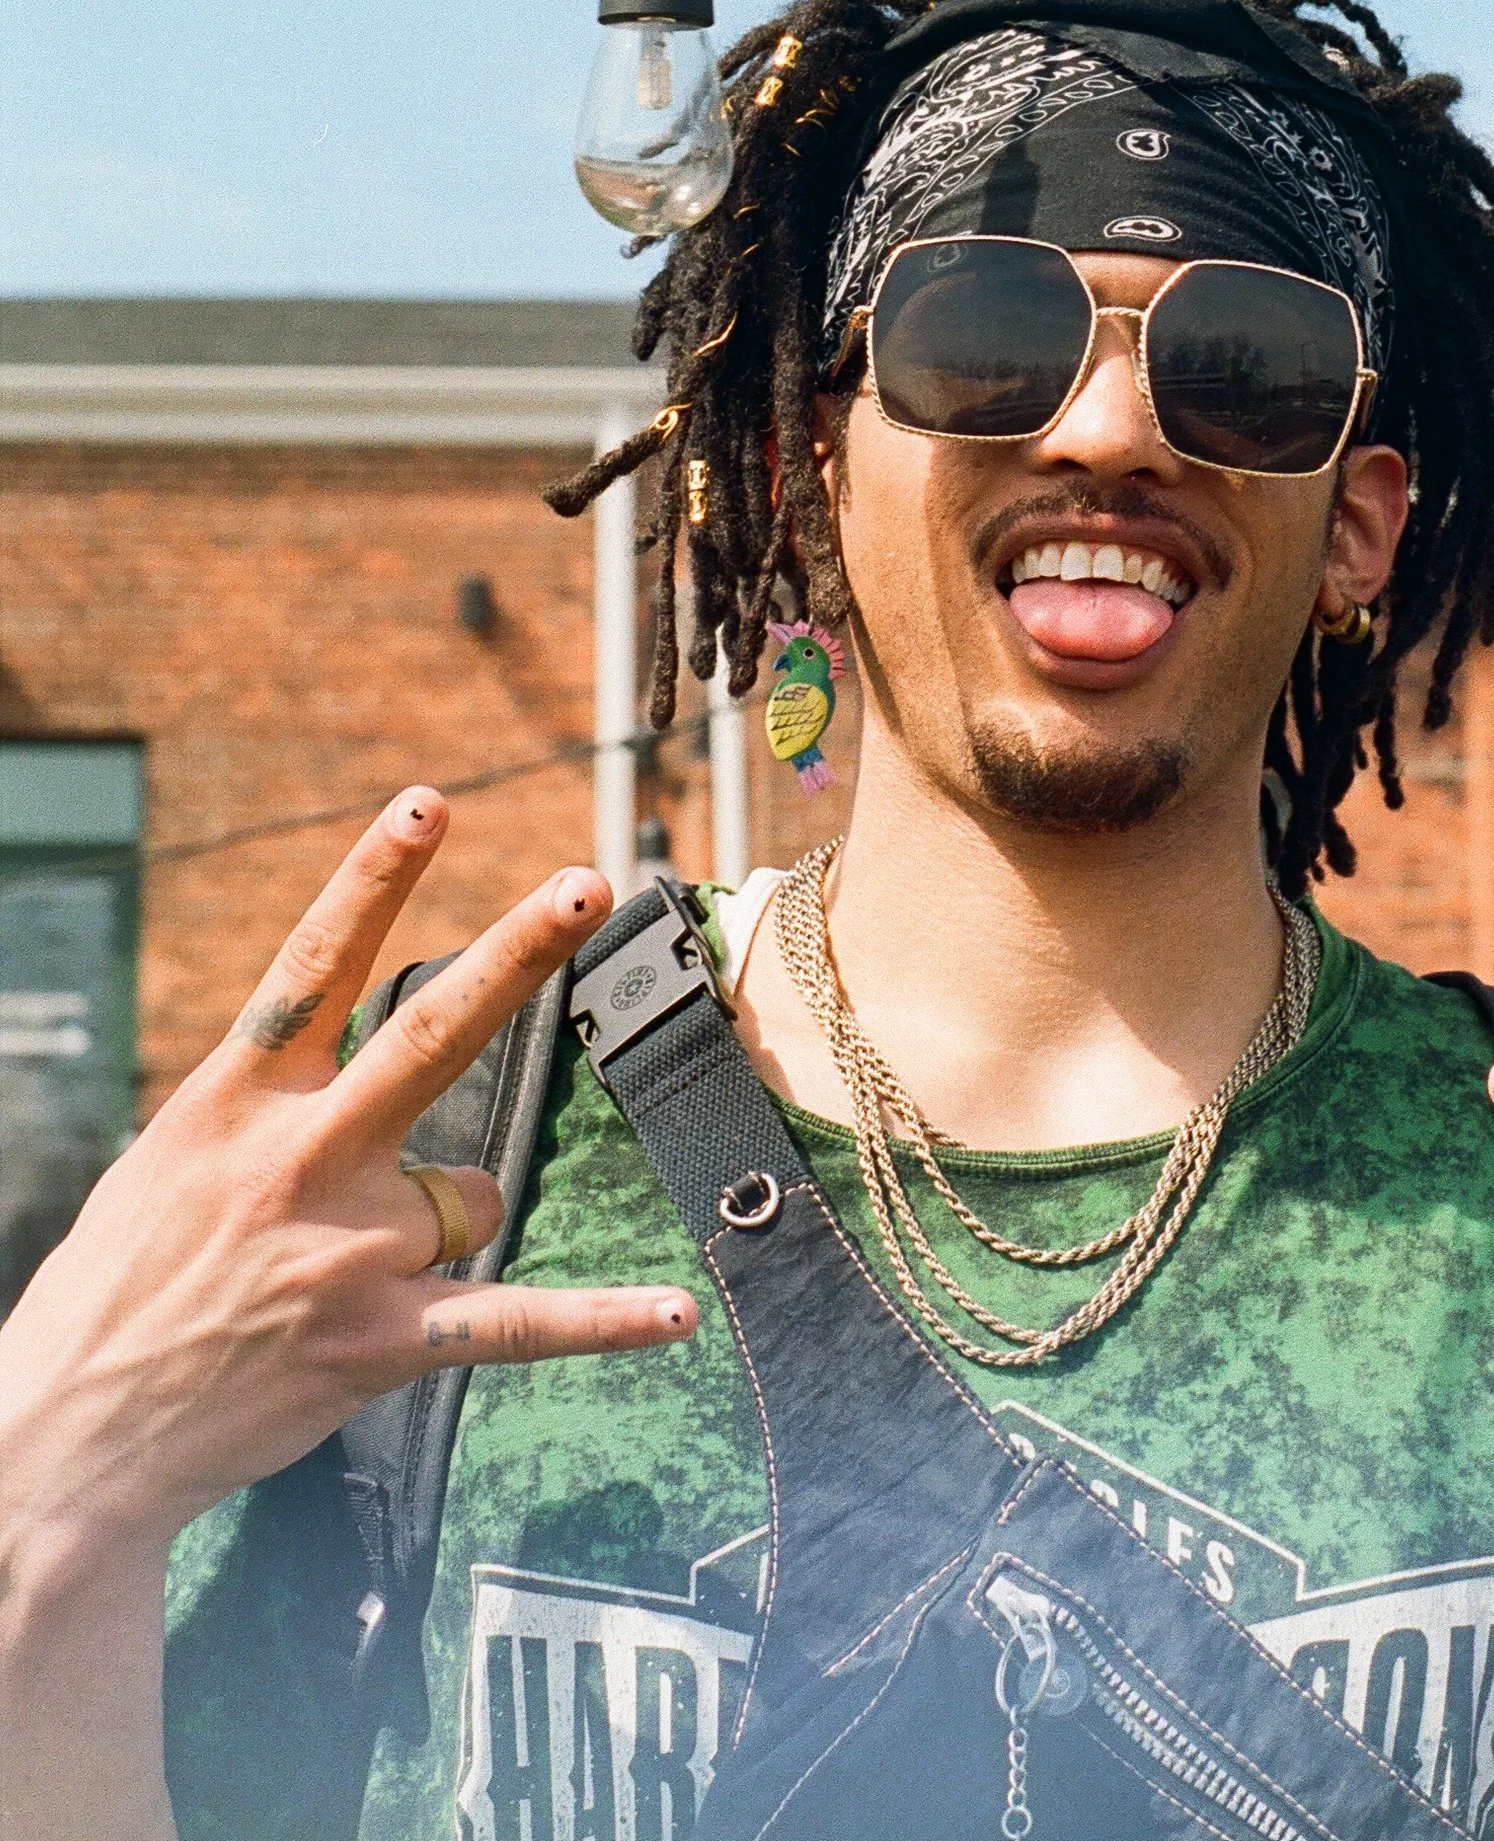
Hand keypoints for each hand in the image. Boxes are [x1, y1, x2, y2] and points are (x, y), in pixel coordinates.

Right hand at [0, 788, 696, 1570]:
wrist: (66, 1442)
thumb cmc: (120, 1289)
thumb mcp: (173, 1162)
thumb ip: (274, 1108)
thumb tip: (372, 1075)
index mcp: (233, 1104)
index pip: (314, 966)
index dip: (373, 879)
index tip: (430, 802)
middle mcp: (296, 1161)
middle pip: (430, 1033)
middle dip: (515, 952)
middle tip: (586, 882)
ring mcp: (344, 1251)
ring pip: (471, 1197)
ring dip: (440, 1228)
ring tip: (350, 1278)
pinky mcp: (376, 1342)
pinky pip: (513, 1323)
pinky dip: (602, 1323)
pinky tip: (676, 1314)